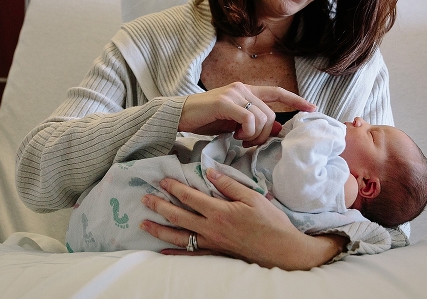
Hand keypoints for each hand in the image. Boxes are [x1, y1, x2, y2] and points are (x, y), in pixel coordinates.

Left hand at [140, 168, 344, 269]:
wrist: (283, 250)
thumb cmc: (271, 222)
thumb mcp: (253, 197)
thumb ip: (229, 185)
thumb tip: (209, 172)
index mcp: (220, 211)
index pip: (190, 197)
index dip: (174, 187)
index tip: (161, 179)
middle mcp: (211, 229)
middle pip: (178, 216)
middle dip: (159, 206)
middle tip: (143, 199)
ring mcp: (212, 244)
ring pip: (179, 237)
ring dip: (159, 230)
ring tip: (143, 224)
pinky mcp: (216, 254)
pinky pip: (190, 254)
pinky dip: (174, 252)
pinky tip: (162, 250)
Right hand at [179, 82, 315, 146]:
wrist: (179, 115)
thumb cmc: (206, 119)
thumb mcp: (234, 122)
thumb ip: (254, 122)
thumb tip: (277, 128)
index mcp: (246, 91)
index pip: (277, 92)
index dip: (296, 100)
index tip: (313, 108)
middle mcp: (242, 88)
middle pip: (270, 113)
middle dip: (265, 134)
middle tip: (249, 143)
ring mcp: (234, 94)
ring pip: (261, 117)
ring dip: (255, 135)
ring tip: (240, 139)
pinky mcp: (225, 102)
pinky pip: (248, 119)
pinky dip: (247, 131)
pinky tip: (236, 136)